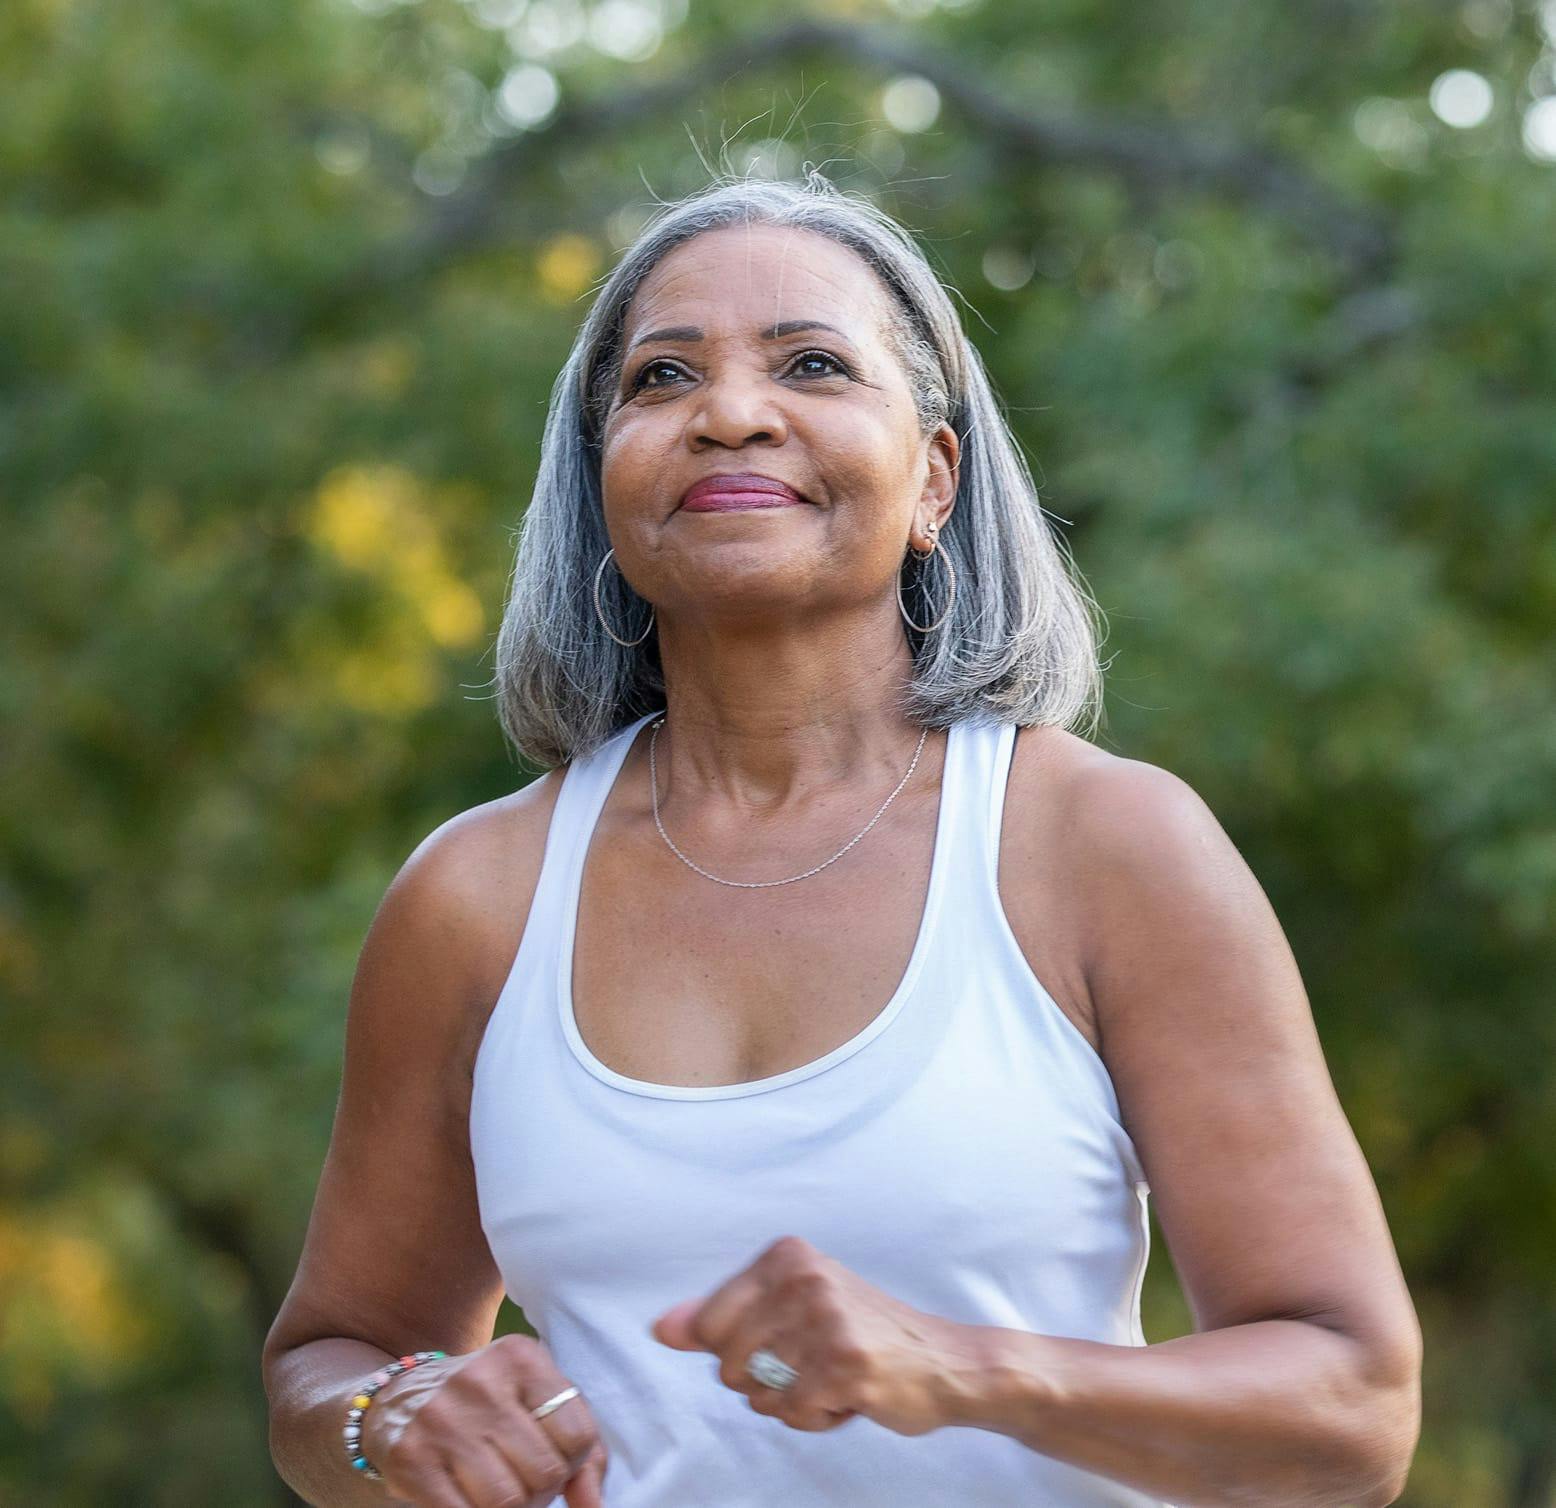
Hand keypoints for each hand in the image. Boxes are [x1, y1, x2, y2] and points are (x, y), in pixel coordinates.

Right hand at [359, 1334, 608, 1506]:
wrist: (401, 1398)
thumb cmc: (488, 1404)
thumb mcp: (537, 1402)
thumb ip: (582, 1448)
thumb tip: (593, 1506)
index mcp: (521, 1358)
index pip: (578, 1435)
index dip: (573, 1464)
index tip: (554, 1460)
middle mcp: (481, 1382)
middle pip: (544, 1473)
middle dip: (541, 1492)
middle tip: (524, 1482)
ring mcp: (442, 1420)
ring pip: (506, 1501)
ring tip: (499, 1491)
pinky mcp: (410, 1458)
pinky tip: (468, 1498)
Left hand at [649, 1234, 978, 1437]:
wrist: (946, 1361)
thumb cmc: (861, 1335)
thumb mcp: (791, 1309)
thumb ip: (722, 1316)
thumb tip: (662, 1327)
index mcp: (786, 1257)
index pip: (709, 1323)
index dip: (738, 1351)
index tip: (786, 1338)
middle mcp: (804, 1278)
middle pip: (728, 1364)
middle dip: (765, 1380)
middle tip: (815, 1361)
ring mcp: (826, 1320)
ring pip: (759, 1394)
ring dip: (792, 1400)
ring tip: (833, 1376)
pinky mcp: (845, 1364)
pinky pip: (792, 1413)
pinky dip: (816, 1417)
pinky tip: (849, 1394)